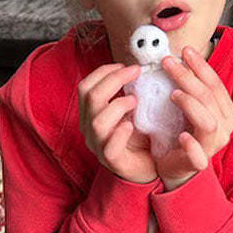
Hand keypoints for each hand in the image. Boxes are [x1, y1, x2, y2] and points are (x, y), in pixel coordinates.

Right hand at [78, 63, 157, 183]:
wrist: (146, 168)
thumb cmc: (138, 137)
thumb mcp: (130, 111)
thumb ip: (127, 93)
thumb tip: (138, 67)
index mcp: (90, 114)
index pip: (85, 87)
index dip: (103, 72)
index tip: (124, 64)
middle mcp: (90, 129)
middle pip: (90, 97)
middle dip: (114, 79)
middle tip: (136, 72)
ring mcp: (99, 146)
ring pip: (97, 122)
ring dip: (117, 105)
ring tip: (135, 100)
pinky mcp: (113, 161)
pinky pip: (110, 147)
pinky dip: (120, 133)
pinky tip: (132, 125)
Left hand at [156, 46, 232, 189]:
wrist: (175, 167)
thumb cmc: (183, 133)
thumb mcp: (189, 108)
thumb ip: (189, 89)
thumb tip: (176, 58)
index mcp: (224, 112)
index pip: (215, 84)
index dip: (201, 66)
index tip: (185, 50)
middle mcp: (223, 128)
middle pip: (208, 98)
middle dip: (188, 78)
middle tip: (168, 63)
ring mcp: (212, 146)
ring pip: (207, 122)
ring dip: (191, 105)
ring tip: (173, 94)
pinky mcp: (197, 163)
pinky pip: (199, 156)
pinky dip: (191, 144)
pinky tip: (181, 135)